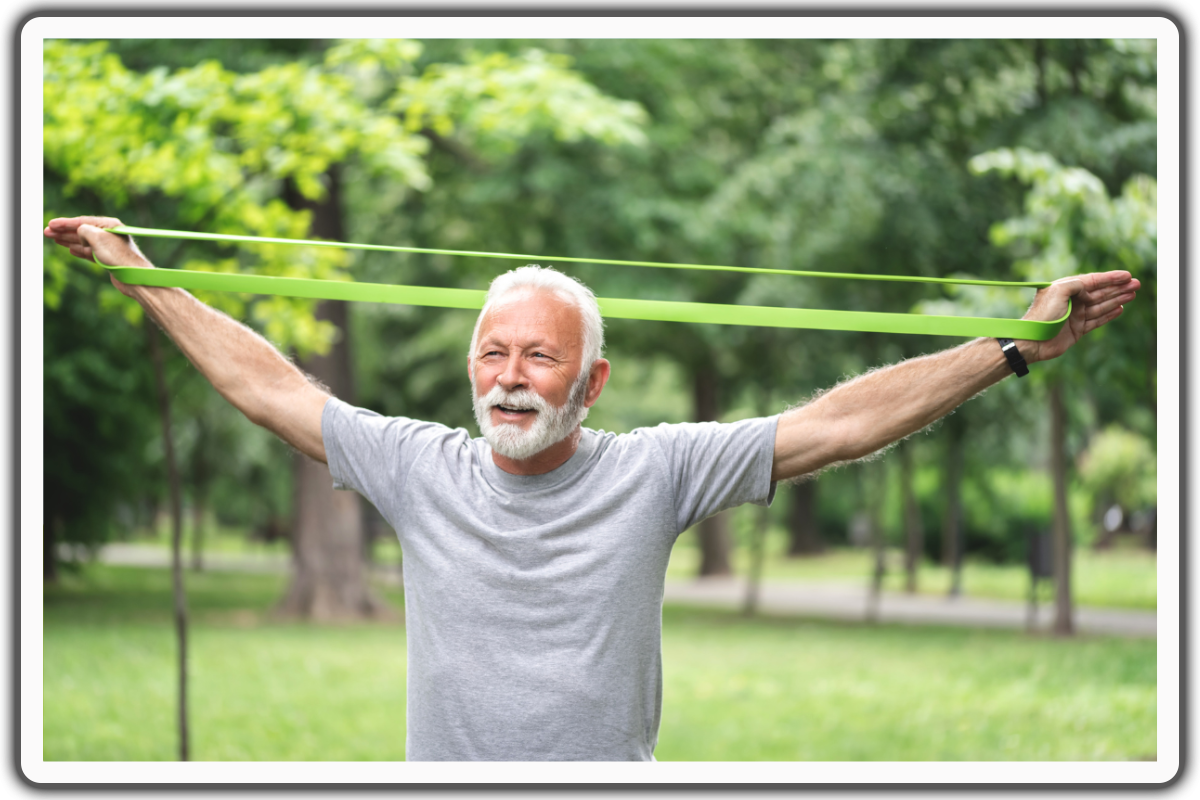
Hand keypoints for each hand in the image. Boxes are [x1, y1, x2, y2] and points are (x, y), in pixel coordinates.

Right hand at [44, 216, 149, 296]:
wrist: (133, 276)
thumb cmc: (118, 256)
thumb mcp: (97, 237)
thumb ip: (84, 230)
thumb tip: (79, 232)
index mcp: (109, 225)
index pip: (83, 221)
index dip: (65, 223)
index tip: (51, 224)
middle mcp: (109, 234)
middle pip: (82, 231)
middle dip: (64, 231)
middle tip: (47, 232)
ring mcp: (109, 247)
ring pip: (84, 242)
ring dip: (69, 240)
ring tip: (54, 239)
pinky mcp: (108, 259)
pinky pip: (90, 252)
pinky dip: (79, 250)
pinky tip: (70, 249)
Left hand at [1015, 270, 1140, 362]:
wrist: (1033, 341)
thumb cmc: (1042, 315)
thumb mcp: (1058, 291)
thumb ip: (1076, 285)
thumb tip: (1089, 292)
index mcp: (1064, 288)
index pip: (1092, 280)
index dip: (1110, 278)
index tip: (1127, 275)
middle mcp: (1071, 301)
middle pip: (1099, 292)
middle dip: (1118, 287)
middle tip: (1136, 284)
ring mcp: (1075, 315)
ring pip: (1101, 305)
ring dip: (1117, 299)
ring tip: (1132, 294)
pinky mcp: (1077, 329)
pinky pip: (1097, 320)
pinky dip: (1109, 314)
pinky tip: (1120, 309)